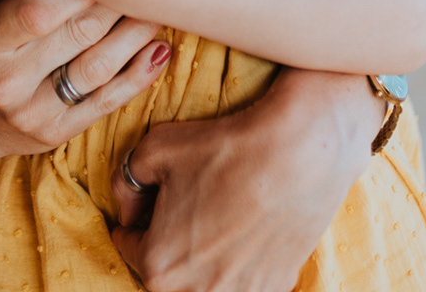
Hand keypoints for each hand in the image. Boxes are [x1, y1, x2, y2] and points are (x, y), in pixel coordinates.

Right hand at [0, 0, 169, 166]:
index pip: (39, 9)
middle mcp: (6, 80)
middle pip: (79, 33)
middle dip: (118, 1)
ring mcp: (32, 112)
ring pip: (99, 67)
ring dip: (137, 34)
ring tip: (159, 9)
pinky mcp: (55, 134)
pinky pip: (106, 103)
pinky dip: (138, 75)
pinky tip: (159, 51)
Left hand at [107, 69, 379, 291]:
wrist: (301, 150)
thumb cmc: (225, 148)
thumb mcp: (152, 149)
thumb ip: (123, 182)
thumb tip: (128, 206)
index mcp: (158, 267)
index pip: (128, 244)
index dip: (140, 213)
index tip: (156, 194)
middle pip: (165, 267)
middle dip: (167, 238)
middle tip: (186, 201)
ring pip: (202, 278)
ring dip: (201, 254)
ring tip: (217, 212)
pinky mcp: (274, 287)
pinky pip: (240, 280)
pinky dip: (237, 261)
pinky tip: (246, 226)